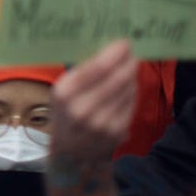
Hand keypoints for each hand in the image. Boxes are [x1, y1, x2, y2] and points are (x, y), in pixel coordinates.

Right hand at [50, 40, 137, 163]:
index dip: (114, 54)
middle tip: (132, 52)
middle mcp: (81, 109)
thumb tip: (108, 49)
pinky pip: (131, 103)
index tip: (124, 43)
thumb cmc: (65, 113)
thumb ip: (82, 73)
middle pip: (115, 78)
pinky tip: (128, 85)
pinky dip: (132, 91)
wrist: (69, 152)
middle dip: (127, 62)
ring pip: (126, 89)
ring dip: (130, 75)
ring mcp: (101, 122)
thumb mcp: (62, 91)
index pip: (96, 68)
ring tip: (129, 67)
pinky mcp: (116, 131)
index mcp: (63, 93)